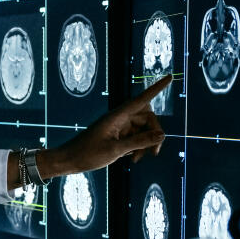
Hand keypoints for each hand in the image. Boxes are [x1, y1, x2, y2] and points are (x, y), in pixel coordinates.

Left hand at [43, 75, 170, 177]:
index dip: (157, 88)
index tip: (170, 77)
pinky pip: (136, 137)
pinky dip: (138, 147)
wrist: (69, 161)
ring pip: (143, 130)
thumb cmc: (87, 154)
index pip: (143, 99)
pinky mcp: (117, 135)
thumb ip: (140, 142)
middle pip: (148, 118)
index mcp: (117, 116)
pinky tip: (132, 159)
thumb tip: (162, 134)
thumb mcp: (115, 150)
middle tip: (154, 153)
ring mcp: (119, 126)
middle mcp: (120, 118)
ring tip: (136, 159)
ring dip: (145, 144)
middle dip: (154, 134)